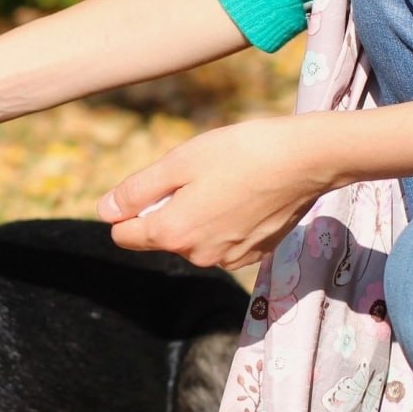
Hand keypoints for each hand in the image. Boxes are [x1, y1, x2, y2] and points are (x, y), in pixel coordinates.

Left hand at [97, 117, 329, 269]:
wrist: (308, 159)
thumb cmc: (240, 153)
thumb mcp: (178, 163)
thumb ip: (136, 192)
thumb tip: (104, 212)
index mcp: (172, 234)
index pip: (124, 235)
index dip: (127, 210)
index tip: (150, 186)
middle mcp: (197, 255)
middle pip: (160, 236)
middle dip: (166, 209)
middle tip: (197, 177)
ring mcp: (229, 258)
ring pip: (193, 239)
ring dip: (197, 215)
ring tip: (225, 183)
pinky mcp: (255, 254)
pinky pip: (222, 241)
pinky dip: (224, 222)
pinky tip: (244, 196)